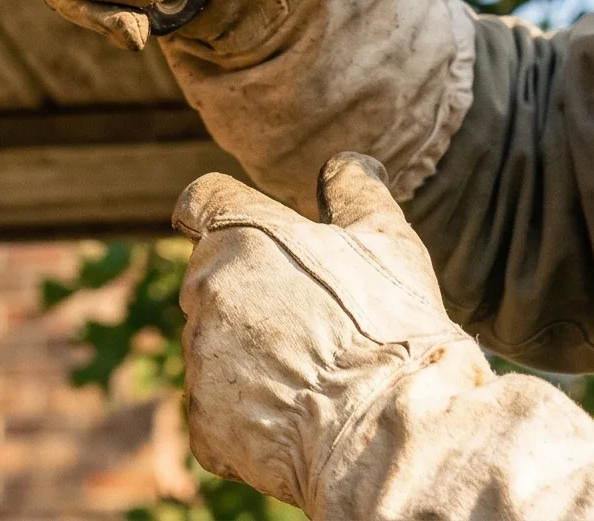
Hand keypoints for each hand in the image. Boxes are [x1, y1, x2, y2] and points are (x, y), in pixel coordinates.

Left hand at [174, 153, 487, 509]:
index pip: (201, 200)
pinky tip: (299, 421)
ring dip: (249, 359)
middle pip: (210, 281)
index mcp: (243, 232)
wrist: (389, 431)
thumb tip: (344, 163)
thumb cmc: (392, 329)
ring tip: (315, 380)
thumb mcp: (388, 241)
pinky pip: (218, 414)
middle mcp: (207, 287)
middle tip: (311, 326)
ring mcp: (201, 358)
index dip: (218, 213)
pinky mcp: (206, 421)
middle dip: (248, 297)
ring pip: (214, 349)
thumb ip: (356, 190)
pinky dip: (248, 419)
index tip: (237, 231)